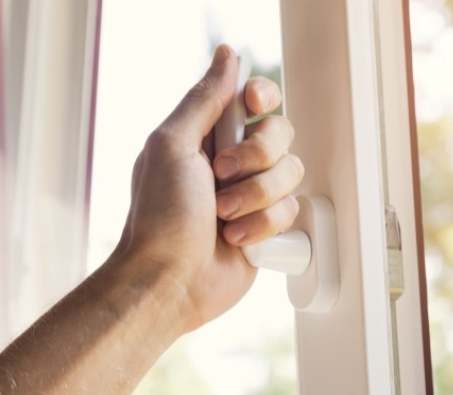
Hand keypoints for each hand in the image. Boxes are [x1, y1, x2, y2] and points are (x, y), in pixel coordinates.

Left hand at [111, 44, 302, 332]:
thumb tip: (227, 56)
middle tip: (221, 176)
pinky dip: (263, 226)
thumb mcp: (172, 145)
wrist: (170, 280)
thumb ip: (204, 99)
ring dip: (256, 197)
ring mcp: (253, 194)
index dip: (262, 98)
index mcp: (208, 135)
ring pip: (291, 174)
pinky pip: (292, 211)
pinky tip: (236, 239)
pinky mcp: (268, 227)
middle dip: (256, 158)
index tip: (252, 107)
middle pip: (281, 134)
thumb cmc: (160, 218)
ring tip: (223, 216)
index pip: (254, 98)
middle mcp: (234, 161)